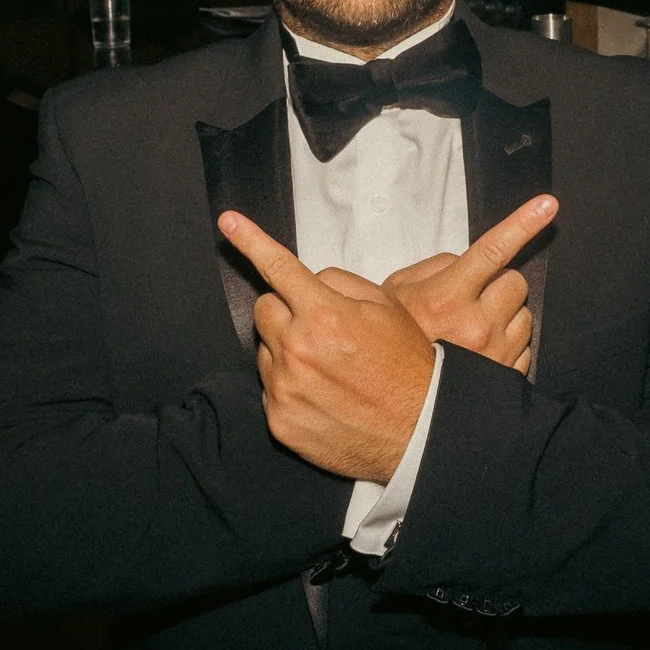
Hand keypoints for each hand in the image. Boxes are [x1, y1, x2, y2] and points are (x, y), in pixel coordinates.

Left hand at [218, 210, 435, 483]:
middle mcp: (298, 351)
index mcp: (324, 315)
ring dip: (287, 350)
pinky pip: (269, 388)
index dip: (250, 240)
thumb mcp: (385, 307)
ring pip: (264, 350)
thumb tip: (306, 280)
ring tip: (327, 368)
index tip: (228, 222)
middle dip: (285, 310)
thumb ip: (339, 283)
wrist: (420, 428)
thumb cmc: (405, 365)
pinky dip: (289, 387)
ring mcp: (285, 389)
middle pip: (264, 309)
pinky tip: (322, 395)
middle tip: (318, 327)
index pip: (278, 268)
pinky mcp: (280, 421)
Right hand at [381, 194, 555, 373]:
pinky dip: (508, 346)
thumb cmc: (395, 341)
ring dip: (505, 316)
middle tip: (473, 300)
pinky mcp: (508, 376)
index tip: (548, 205)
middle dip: (499, 285)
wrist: (397, 399)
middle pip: (516, 282)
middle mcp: (477, 325)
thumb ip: (435, 268)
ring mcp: (496, 354)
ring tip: (474, 330)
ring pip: (525, 315)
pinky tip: (482, 353)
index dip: (522, 224)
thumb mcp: (397, 294)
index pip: (493, 251)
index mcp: (447, 297)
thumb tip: (467, 261)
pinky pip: (525, 348)